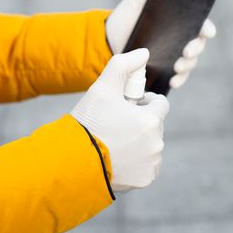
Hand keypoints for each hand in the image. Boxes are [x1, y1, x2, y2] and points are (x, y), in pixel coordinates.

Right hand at [71, 48, 169, 191]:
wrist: (72, 161)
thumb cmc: (88, 122)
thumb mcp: (102, 88)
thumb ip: (123, 65)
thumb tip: (144, 53)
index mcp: (151, 119)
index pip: (159, 104)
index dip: (143, 102)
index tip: (126, 106)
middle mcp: (156, 143)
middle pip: (155, 125)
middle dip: (140, 122)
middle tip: (116, 124)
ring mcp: (152, 163)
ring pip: (151, 145)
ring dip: (140, 141)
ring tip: (115, 142)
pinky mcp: (145, 180)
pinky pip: (147, 166)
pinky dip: (137, 162)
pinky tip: (118, 158)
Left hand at [105, 0, 216, 89]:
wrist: (106, 42)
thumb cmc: (125, 17)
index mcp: (178, 20)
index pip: (200, 23)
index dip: (207, 28)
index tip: (207, 32)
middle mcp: (179, 38)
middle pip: (198, 44)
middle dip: (197, 49)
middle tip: (187, 51)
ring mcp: (172, 55)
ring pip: (190, 62)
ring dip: (189, 66)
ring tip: (177, 67)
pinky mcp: (162, 70)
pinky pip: (177, 76)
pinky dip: (179, 79)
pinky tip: (173, 80)